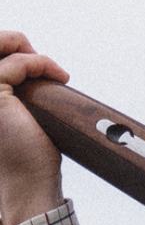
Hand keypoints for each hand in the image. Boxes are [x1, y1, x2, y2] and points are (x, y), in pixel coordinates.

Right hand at [0, 31, 69, 224]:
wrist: (28, 183)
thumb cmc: (27, 155)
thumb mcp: (18, 112)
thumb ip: (14, 87)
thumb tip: (28, 59)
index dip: (6, 47)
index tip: (36, 64)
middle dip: (13, 41)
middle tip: (40, 60)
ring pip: (0, 44)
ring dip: (29, 51)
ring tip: (50, 69)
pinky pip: (19, 63)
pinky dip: (42, 64)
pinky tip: (59, 77)